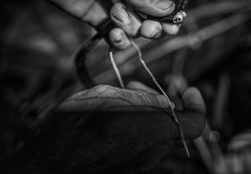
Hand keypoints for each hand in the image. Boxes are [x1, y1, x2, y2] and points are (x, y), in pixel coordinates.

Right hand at [0, 83, 205, 173]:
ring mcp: (140, 163)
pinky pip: (139, 142)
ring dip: (144, 111)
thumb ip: (141, 99)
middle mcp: (153, 151)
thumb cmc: (80, 127)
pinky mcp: (127, 167)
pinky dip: (133, 126)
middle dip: (157, 99)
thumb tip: (156, 102)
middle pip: (169, 122)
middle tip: (135, 85)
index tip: (190, 91)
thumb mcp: (112, 98)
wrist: (55, 164)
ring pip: (153, 132)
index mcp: (156, 130)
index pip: (194, 122)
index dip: (196, 105)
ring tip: (119, 96)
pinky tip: (112, 116)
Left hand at [26, 0, 179, 49]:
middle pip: (157, 15)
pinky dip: (118, 41)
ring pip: (138, 29)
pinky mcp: (100, 18)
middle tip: (151, 29)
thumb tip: (167, 9)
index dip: (173, 7)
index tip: (173, 20)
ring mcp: (119, 4)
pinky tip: (115, 36)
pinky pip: (116, 36)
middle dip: (156, 25)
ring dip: (135, 32)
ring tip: (124, 24)